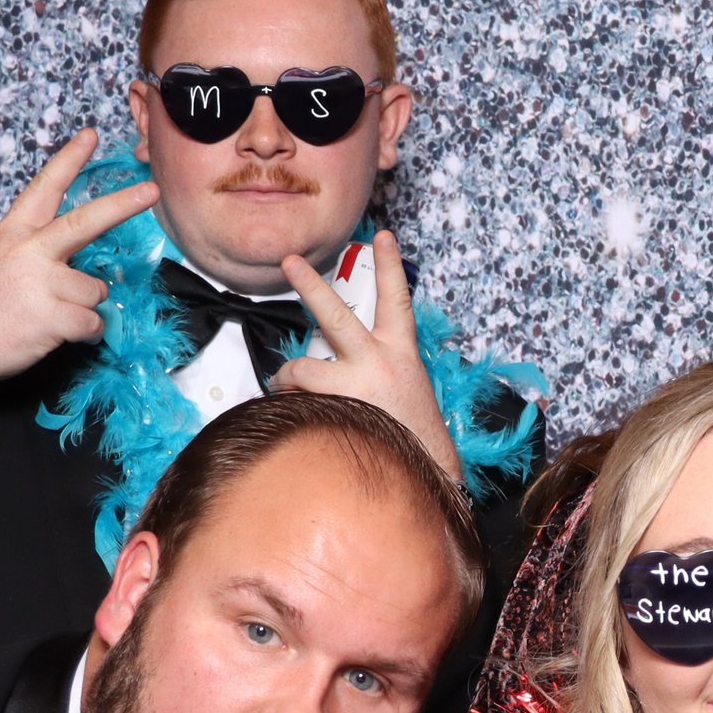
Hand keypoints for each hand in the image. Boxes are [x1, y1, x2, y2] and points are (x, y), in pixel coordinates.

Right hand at [0, 129, 155, 418]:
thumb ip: (33, 250)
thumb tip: (75, 259)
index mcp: (13, 233)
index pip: (44, 188)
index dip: (70, 160)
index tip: (92, 135)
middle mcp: (29, 251)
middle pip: (87, 222)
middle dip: (124, 204)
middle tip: (152, 191)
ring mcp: (40, 283)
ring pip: (95, 290)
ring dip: (84, 306)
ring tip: (50, 315)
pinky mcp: (50, 317)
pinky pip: (93, 323)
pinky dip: (85, 333)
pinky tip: (56, 333)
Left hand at [272, 229, 464, 478]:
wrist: (424, 476)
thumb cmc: (411, 434)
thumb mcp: (404, 388)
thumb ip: (374, 365)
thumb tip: (324, 357)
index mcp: (401, 354)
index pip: (397, 300)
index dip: (390, 265)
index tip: (383, 236)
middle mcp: (378, 363)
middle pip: (336, 316)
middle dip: (310, 285)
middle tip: (291, 260)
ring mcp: (353, 386)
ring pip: (301, 368)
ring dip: (288, 381)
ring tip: (288, 392)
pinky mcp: (331, 411)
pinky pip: (293, 402)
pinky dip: (289, 410)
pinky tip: (302, 424)